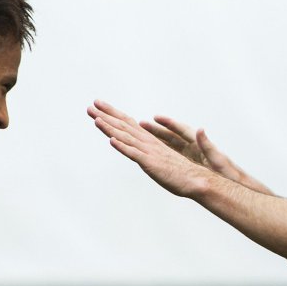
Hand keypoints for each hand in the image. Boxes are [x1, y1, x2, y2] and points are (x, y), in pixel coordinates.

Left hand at [88, 100, 210, 197]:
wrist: (196, 179)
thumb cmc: (179, 171)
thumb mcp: (159, 158)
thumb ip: (148, 152)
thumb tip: (138, 149)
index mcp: (149, 140)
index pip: (128, 123)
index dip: (113, 114)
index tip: (100, 105)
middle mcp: (148, 142)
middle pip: (124, 126)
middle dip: (106, 115)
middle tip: (91, 105)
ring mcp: (149, 152)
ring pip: (126, 137)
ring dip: (110, 128)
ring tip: (95, 118)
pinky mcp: (151, 164)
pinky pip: (134, 154)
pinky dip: (123, 147)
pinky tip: (112, 140)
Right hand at [141, 115, 272, 194]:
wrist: (233, 184)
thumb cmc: (227, 172)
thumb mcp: (217, 158)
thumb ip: (207, 144)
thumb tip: (199, 129)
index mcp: (199, 144)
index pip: (181, 130)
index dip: (168, 124)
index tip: (156, 117)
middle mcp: (193, 147)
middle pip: (172, 136)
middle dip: (157, 130)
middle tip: (141, 124)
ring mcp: (190, 156)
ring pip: (170, 146)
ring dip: (157, 140)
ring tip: (142, 136)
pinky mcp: (189, 164)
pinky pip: (172, 156)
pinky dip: (162, 152)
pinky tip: (151, 152)